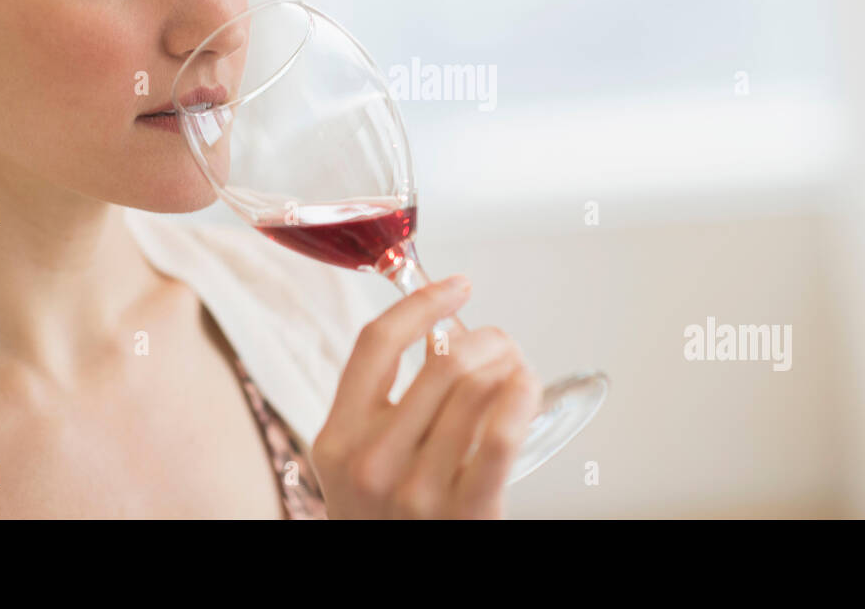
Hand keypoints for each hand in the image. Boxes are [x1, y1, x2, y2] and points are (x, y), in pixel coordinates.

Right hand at [311, 276, 541, 518]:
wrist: (392, 587)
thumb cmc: (385, 522)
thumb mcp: (358, 463)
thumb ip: (383, 403)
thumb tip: (439, 332)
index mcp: (337, 439)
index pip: (376, 343)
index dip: (422, 302)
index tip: (455, 286)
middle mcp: (371, 462)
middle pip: (441, 361)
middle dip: (485, 336)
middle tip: (501, 340)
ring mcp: (418, 492)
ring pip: (477, 387)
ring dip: (511, 363)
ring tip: (517, 369)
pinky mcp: (466, 514)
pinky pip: (502, 434)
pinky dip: (522, 394)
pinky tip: (527, 384)